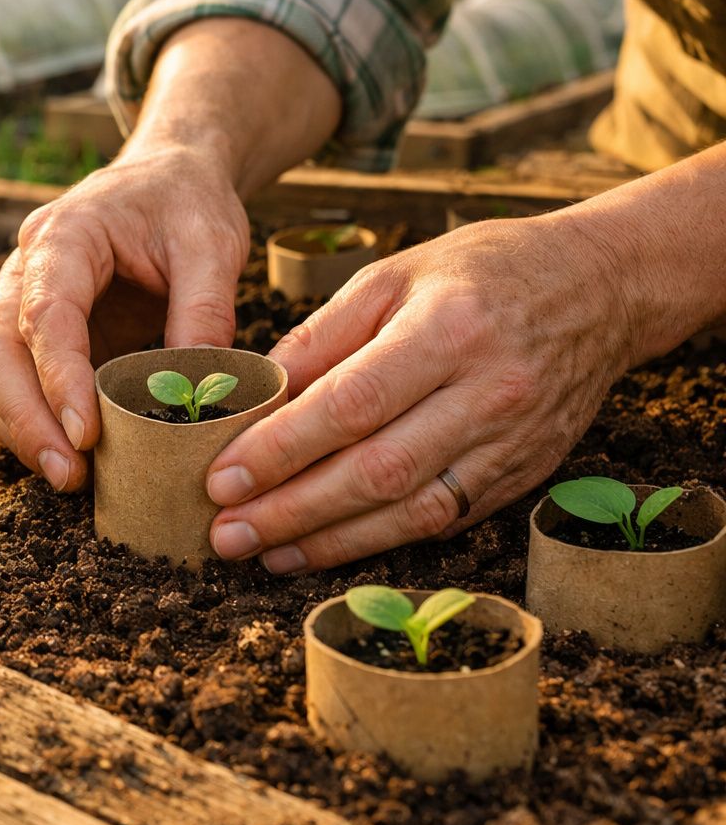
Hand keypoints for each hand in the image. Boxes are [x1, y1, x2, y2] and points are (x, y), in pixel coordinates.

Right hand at [0, 143, 249, 490]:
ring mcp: (18, 305)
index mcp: (64, 236)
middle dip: (24, 418)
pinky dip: (22, 426)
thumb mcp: (214, 244)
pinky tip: (63, 458)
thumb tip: (195, 395)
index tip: (87, 436)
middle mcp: (24, 271)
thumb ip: (206, 311)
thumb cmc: (186, 204)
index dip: (60, 380)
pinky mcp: (31, 337)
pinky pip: (3, 387)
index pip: (44, 316)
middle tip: (68, 473)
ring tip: (70, 478)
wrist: (169, 179)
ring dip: (19, 430)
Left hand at [206, 210, 641, 572]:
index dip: (282, 449)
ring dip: (328, 542)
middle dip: (291, 510)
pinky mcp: (523, 475)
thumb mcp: (394, 275)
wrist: (603, 288)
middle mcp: (487, 393)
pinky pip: (442, 520)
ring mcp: (512, 442)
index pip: (351, 404)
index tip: (222, 477)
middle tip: (225, 532)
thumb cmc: (483, 271)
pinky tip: (322, 548)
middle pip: (376, 470)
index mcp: (448, 329)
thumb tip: (252, 394)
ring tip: (262, 553)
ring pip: (410, 510)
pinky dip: (377, 541)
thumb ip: (321, 337)